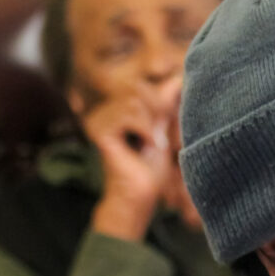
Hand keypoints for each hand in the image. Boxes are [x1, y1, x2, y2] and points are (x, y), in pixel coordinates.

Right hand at [77, 78, 182, 240]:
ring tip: (153, 145)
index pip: (141, 87)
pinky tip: (146, 145)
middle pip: (137, 88)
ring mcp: (98, 120)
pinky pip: (128, 113)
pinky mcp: (98, 130)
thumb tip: (177, 79)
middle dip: (157, 111)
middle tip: (161, 139)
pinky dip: (144, 129)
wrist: (139, 197)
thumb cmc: (150, 172)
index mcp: (116, 111)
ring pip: (134, 100)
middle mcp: (103, 112)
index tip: (167, 125)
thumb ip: (164, 106)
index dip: (161, 100)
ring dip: (151, 124)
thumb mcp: (161, 131)